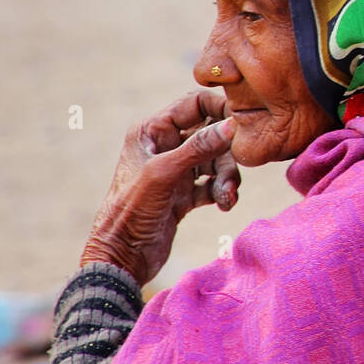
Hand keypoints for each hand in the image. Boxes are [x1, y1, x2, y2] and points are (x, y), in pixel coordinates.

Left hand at [81, 90, 240, 286]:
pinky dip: (221, 191)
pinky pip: (212, 183)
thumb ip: (199, 147)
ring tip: (228, 196)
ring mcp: (175, 171)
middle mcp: (164, 146)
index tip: (243, 121)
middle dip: (227, 153)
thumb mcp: (164, 174)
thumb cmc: (131, 210)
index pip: (194, 104)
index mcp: (152, 131)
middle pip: (211, 134)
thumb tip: (232, 124)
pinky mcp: (183, 194)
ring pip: (215, 161)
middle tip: (234, 173)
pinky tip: (225, 204)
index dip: (220, 108)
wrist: (121, 258)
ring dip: (227, 177)